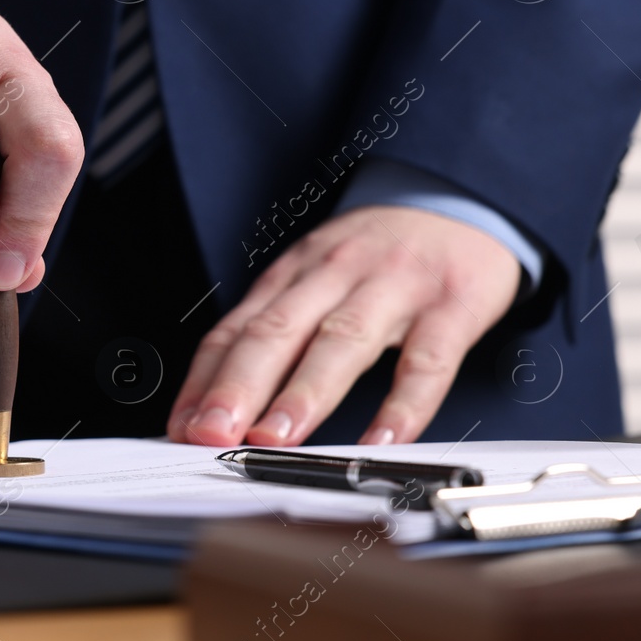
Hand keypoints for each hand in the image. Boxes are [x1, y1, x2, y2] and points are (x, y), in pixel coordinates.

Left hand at [166, 206, 519, 446]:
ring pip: (341, 341)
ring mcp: (394, 288)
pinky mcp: (452, 306)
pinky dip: (403, 406)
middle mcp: (335, 275)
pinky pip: (427, 361)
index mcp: (294, 274)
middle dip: (237, 386)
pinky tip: (381, 441)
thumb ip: (275, 335)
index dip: (204, 380)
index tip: (181, 427)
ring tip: (274, 439)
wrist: (459, 199)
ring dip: (303, 394)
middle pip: (276, 332)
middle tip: (210, 434)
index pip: (235, 329)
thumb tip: (221, 403)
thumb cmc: (378, 254)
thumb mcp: (316, 278)